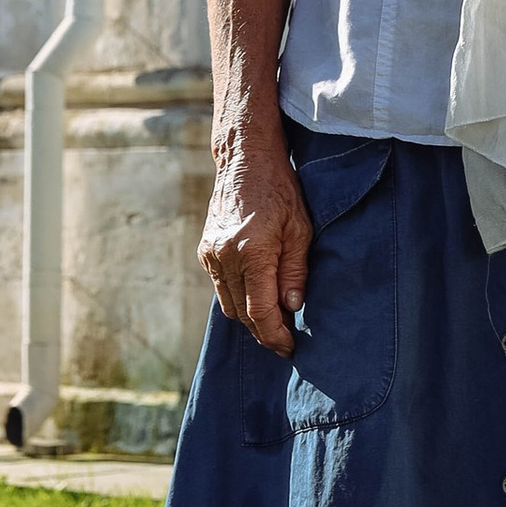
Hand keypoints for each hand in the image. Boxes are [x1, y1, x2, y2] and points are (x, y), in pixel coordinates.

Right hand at [200, 127, 313, 358]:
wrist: (245, 159)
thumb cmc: (280, 189)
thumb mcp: (300, 228)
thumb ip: (295, 271)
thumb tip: (292, 307)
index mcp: (251, 252)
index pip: (260, 311)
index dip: (275, 335)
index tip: (290, 347)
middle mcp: (224, 257)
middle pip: (242, 313)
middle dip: (264, 331)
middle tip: (285, 340)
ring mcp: (211, 254)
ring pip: (228, 304)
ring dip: (249, 317)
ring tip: (274, 322)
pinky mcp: (205, 250)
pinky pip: (220, 287)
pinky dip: (237, 298)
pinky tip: (256, 298)